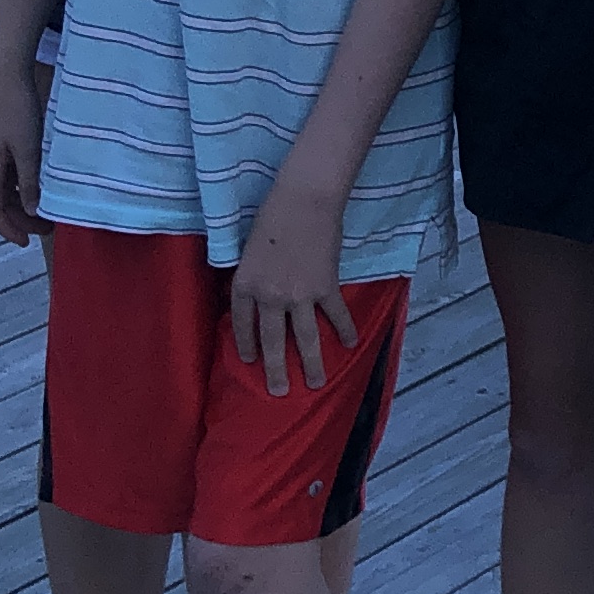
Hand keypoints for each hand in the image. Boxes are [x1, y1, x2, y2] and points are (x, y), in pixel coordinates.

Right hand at [0, 59, 45, 244]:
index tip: (27, 243)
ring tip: (47, 211)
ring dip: (21, 205)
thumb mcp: (28, 148)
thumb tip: (31, 210)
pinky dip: (22, 188)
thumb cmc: (17, 109)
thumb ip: (31, 181)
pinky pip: (8, 175)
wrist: (6, 74)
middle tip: (47, 228)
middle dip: (19, 220)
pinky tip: (40, 187)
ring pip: (3, 191)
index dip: (9, 229)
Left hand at [233, 178, 362, 393]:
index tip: (250, 360)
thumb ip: (253, 274)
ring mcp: (299, 296)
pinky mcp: (326, 287)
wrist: (304, 201)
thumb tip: (257, 293)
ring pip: (305, 338)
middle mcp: (270, 297)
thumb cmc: (272, 215)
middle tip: (279, 392)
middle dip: (276, 370)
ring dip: (311, 364)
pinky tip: (351, 343)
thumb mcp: (249, 248)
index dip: (246, 344)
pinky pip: (335, 314)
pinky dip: (344, 329)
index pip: (242, 323)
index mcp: (245, 285)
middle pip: (272, 341)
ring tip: (316, 383)